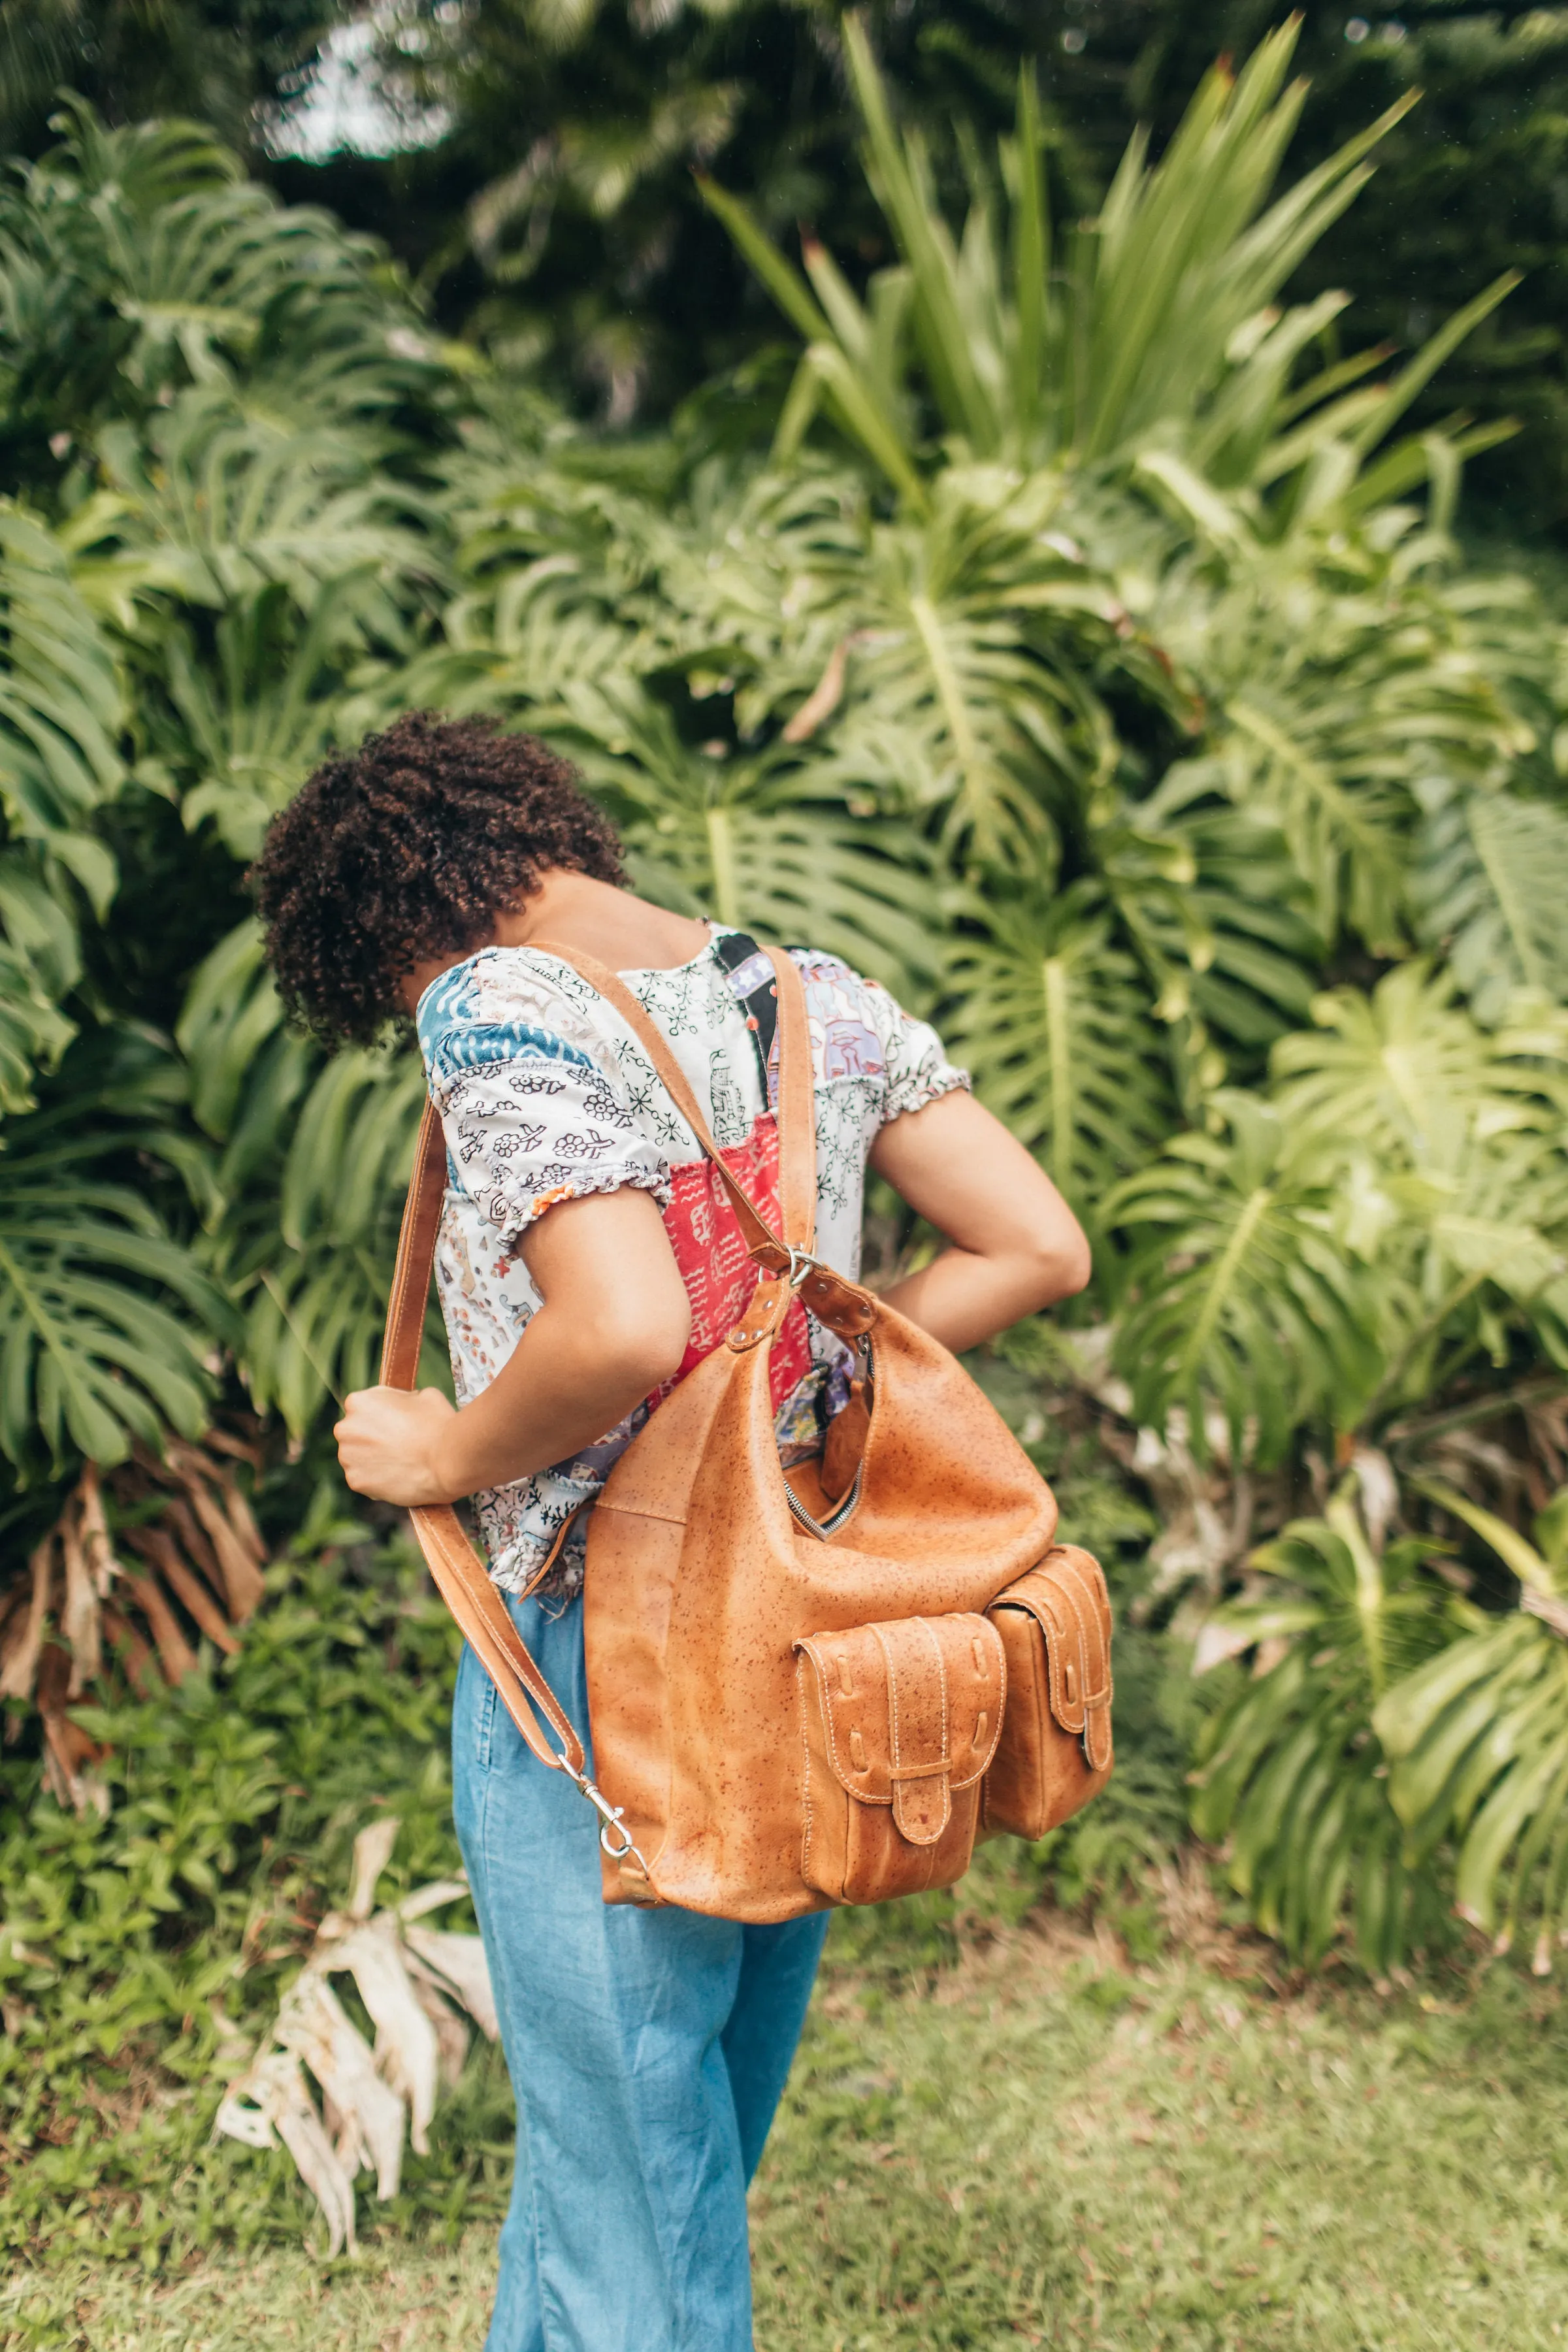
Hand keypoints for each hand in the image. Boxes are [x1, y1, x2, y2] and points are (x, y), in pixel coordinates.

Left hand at [335, 1385, 459, 1505]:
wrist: (447, 1462)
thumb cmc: (438, 1424)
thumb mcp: (424, 1395)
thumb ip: (404, 1399)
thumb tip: (405, 1404)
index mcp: (359, 1402)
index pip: (365, 1406)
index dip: (383, 1413)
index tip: (398, 1422)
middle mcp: (346, 1428)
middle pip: (356, 1432)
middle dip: (373, 1436)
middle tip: (399, 1443)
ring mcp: (348, 1457)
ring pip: (358, 1456)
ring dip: (373, 1458)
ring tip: (400, 1462)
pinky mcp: (356, 1481)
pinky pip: (364, 1478)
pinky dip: (377, 1479)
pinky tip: (398, 1476)